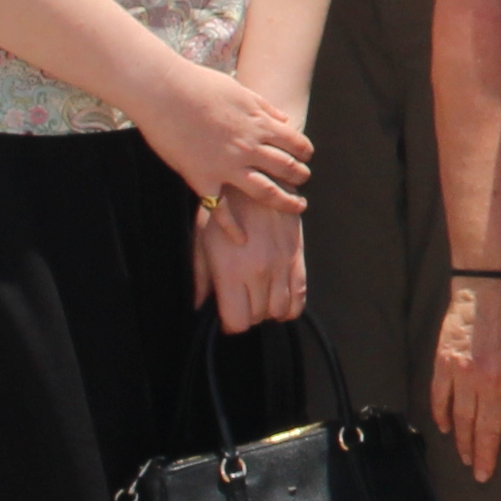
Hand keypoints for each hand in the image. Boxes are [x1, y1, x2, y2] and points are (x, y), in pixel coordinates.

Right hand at [132, 64, 311, 223]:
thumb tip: (284, 120)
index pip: (296, 143)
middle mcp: (249, 148)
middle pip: (286, 168)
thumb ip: (265, 108)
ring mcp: (227, 166)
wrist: (165, 92)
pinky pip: (221, 210)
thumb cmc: (200, 85)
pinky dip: (232, 227)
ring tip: (296, 206)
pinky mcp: (203, 179)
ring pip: (266, 191)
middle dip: (300, 176)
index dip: (305, 151)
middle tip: (303, 181)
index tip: (306, 157)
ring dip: (285, 201)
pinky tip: (242, 239)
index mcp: (260, 124)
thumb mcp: (241, 91)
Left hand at [190, 193, 305, 333]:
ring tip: (258, 296)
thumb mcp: (201, 239)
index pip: (237, 321)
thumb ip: (201, 276)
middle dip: (247, 313)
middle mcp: (258, 272)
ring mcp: (281, 265)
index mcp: (230, 271)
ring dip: (268, 309)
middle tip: (240, 299)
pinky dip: (291, 304)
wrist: (256, 176)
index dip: (230, 323)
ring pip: (280, 310)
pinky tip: (279, 296)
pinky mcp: (297, 256)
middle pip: (258, 316)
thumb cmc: (223, 207)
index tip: (227, 316)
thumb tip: (199, 304)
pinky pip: (301, 295)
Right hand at [430, 277, 500, 482]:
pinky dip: (442, 417)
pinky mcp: (445, 365)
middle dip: (486, 458)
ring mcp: (466, 375)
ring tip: (466, 460)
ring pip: (462, 421)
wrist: (491, 287)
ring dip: (464, 444)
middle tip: (482, 476)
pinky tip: (446, 429)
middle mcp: (494, 382)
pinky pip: (440, 400)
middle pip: (488, 431)